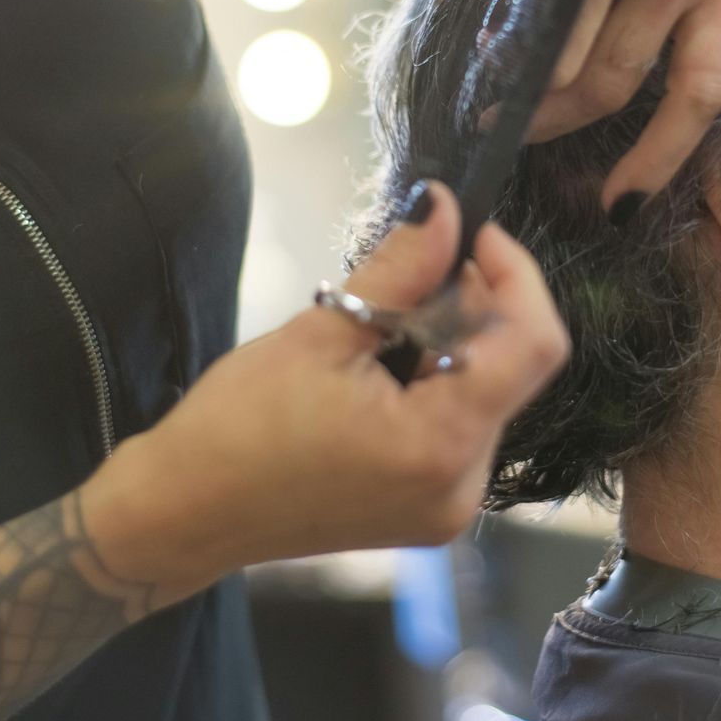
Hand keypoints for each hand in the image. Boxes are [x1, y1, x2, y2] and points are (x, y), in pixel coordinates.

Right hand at [80, 183, 568, 592]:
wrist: (183, 515)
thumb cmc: (235, 429)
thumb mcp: (319, 332)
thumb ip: (399, 269)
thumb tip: (443, 205)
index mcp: (440, 445)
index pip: (536, 344)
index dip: (516, 276)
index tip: (473, 236)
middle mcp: (462, 486)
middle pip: (512, 368)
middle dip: (471, 307)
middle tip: (406, 276)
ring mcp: (448, 506)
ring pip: (486, 394)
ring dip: (448, 344)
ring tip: (375, 333)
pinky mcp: (429, 510)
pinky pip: (460, 427)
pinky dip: (434, 383)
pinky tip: (377, 374)